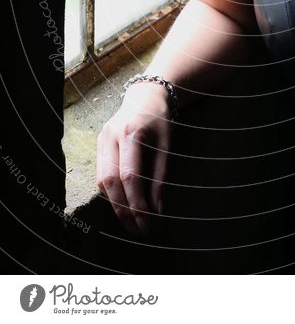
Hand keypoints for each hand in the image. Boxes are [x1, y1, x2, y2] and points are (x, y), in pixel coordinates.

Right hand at [96, 81, 171, 237]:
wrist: (145, 94)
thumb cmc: (160, 119)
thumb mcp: (167, 145)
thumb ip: (161, 177)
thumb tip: (158, 210)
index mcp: (130, 133)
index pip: (130, 177)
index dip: (137, 204)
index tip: (148, 224)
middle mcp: (111, 136)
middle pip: (111, 182)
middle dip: (123, 210)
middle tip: (138, 230)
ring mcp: (101, 139)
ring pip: (102, 181)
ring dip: (115, 205)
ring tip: (130, 223)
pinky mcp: (98, 143)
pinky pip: (101, 174)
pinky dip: (111, 193)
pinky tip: (123, 203)